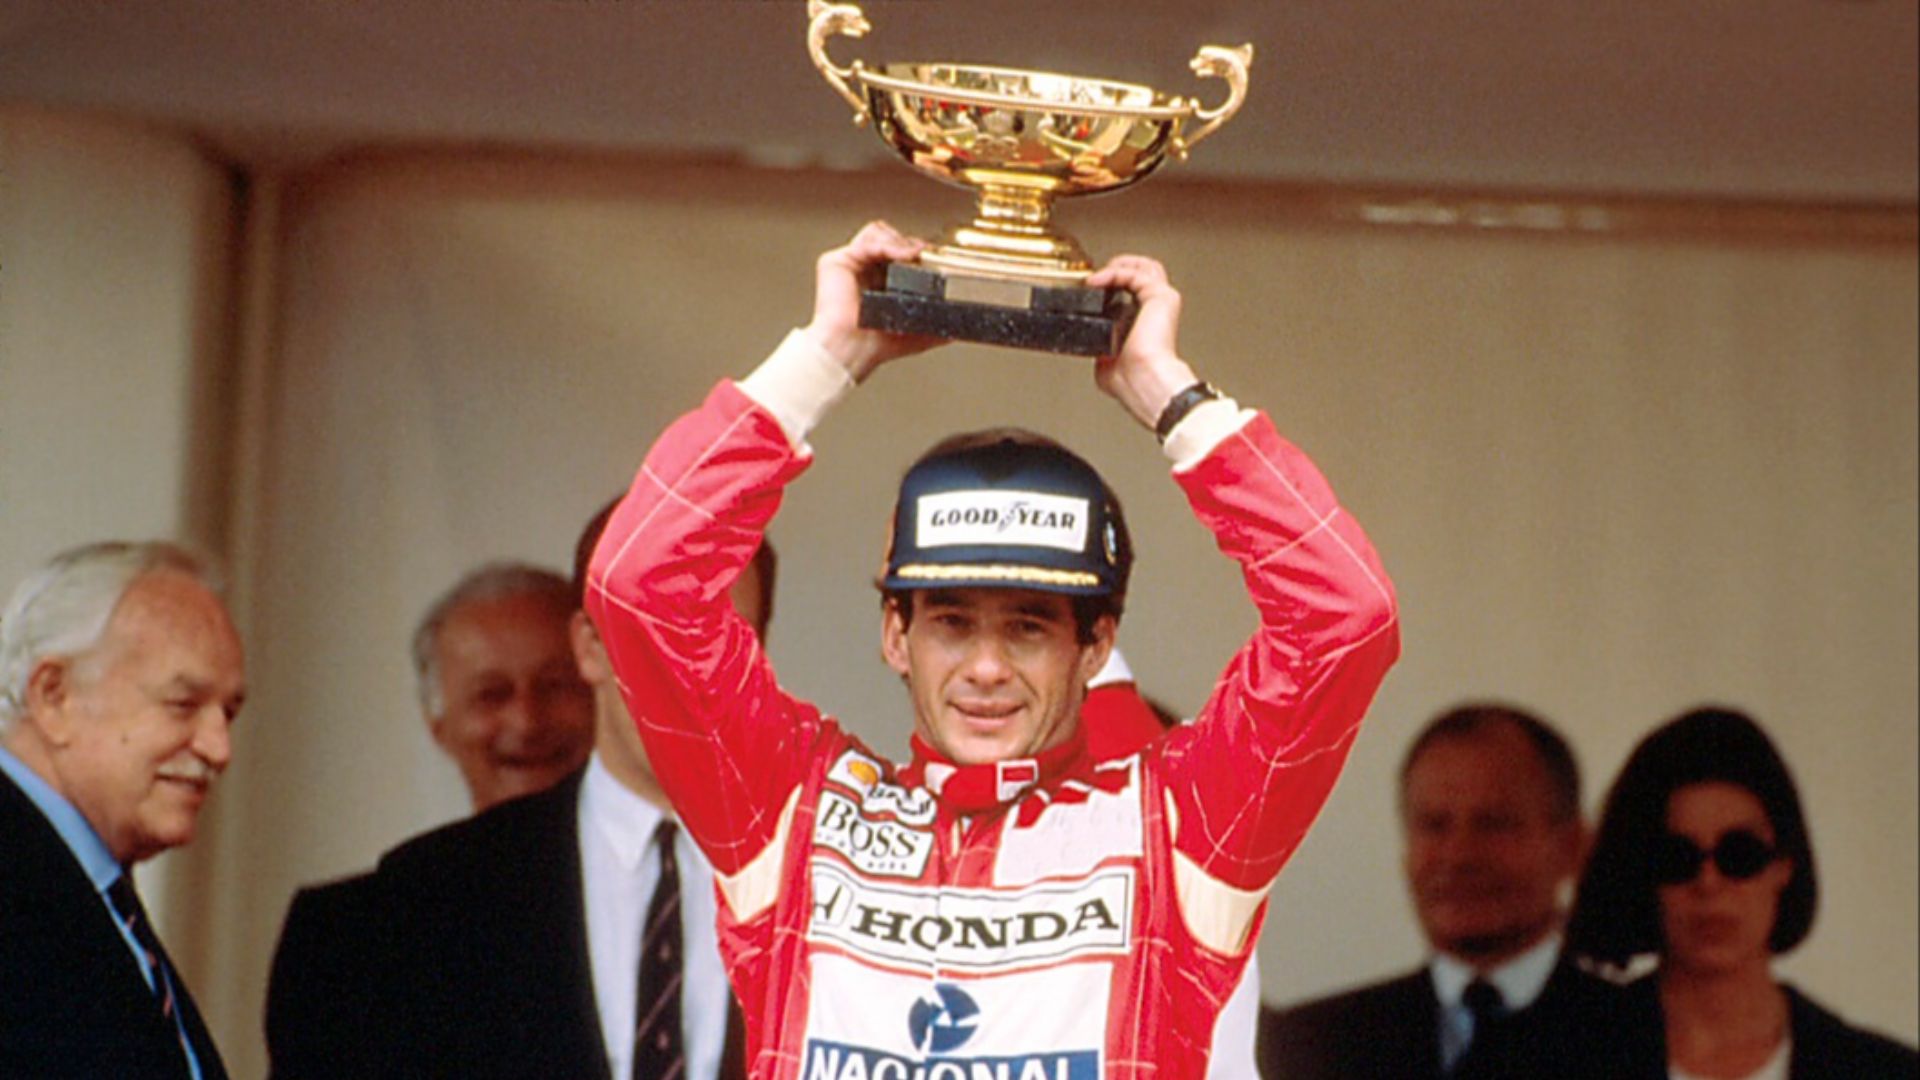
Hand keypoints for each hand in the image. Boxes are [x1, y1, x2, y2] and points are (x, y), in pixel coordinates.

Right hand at [802, 221, 943, 380]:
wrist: (852, 350)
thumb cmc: (876, 345)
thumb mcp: (919, 333)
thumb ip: (938, 325)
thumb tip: (961, 326)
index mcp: (880, 282)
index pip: (900, 251)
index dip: (916, 251)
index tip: (932, 256)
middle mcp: (864, 270)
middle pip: (890, 237)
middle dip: (909, 243)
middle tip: (924, 255)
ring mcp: (851, 264)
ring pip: (878, 233)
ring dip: (899, 241)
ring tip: (912, 256)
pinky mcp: (836, 261)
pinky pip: (867, 240)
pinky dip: (888, 244)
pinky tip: (903, 255)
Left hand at [1084, 255, 1201, 430]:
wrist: (1142, 380)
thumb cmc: (1130, 379)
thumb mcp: (1107, 363)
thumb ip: (1103, 351)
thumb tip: (1096, 352)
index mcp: (1145, 323)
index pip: (1135, 291)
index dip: (1113, 284)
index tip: (1091, 289)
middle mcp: (1156, 310)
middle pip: (1145, 272)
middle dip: (1120, 267)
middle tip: (1098, 276)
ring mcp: (1161, 301)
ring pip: (1146, 266)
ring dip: (1119, 265)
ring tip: (1098, 275)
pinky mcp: (1162, 296)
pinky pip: (1136, 273)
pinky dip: (1113, 272)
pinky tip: (1097, 281)